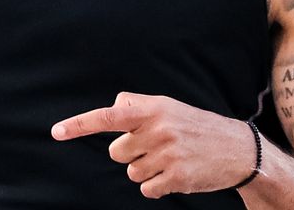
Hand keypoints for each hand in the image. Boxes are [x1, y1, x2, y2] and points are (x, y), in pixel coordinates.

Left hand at [51, 92, 255, 198]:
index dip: (79, 124)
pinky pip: (146, 188)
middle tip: (156, 146)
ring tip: (169, 159)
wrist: (237, 149)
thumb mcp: (168, 106)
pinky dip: (156, 185)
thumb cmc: (195, 125)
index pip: (108, 117)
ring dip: (146, 169)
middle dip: (131, 152)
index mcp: (152, 110)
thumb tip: (113, 108)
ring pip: (131, 172)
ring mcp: (168, 156)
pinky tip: (175, 174)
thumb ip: (137, 105)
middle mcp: (158, 131)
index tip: (56, 131)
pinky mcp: (177, 178)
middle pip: (116, 152)